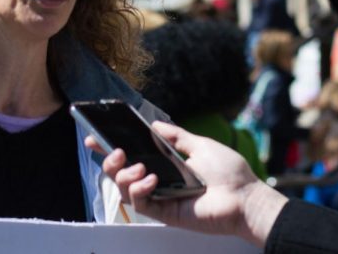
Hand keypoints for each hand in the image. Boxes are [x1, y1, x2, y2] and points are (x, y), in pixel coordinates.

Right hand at [86, 122, 287, 246]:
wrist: (245, 197)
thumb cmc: (228, 172)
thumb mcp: (200, 146)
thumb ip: (176, 137)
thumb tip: (155, 124)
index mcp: (164, 164)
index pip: (131, 156)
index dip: (110, 147)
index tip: (93, 136)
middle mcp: (157, 180)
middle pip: (119, 174)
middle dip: (110, 161)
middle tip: (117, 152)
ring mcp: (159, 197)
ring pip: (124, 189)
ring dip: (124, 175)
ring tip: (139, 167)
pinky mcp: (165, 212)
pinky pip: (140, 203)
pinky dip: (139, 190)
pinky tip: (151, 179)